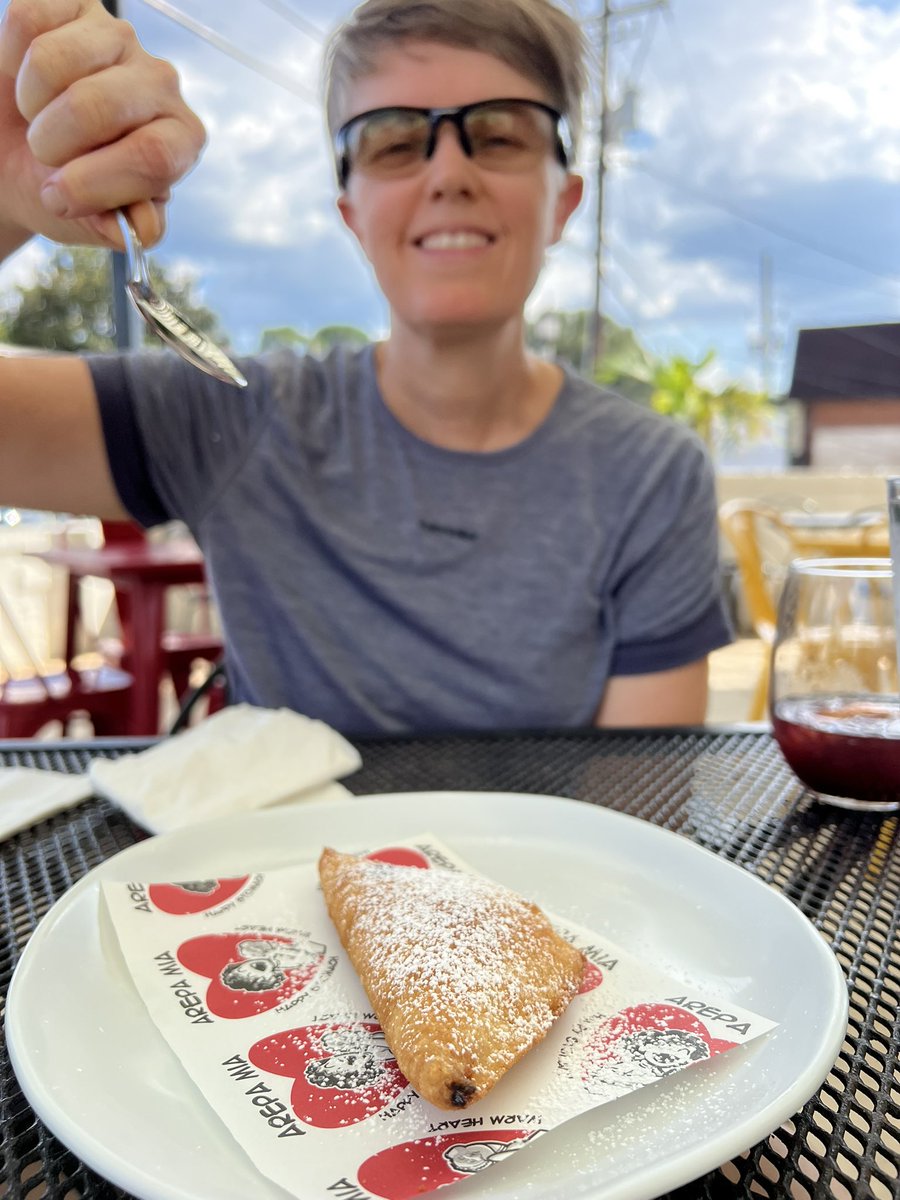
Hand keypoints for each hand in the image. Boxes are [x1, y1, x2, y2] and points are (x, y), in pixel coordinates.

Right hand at [0, 0, 205, 250]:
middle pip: (100, 107)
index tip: (59, 197)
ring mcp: (118, 38)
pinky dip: (10, 62)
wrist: (15, 157)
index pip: (154, 157)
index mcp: (179, 141)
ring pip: (54, 63)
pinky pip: (26, 23)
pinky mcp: (73, 5)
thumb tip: (144, 226)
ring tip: (38, 118)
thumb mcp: (93, 222)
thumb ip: (123, 226)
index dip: (96, 183)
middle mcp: (160, 83)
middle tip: (43, 154)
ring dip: (30, 104)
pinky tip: (26, 80)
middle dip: (53, 143)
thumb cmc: (63, 189)